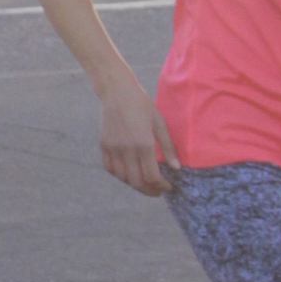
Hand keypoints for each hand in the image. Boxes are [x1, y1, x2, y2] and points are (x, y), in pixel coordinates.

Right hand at [97, 72, 178, 197]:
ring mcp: (113, 148)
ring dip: (135, 184)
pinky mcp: (104, 145)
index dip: (161, 186)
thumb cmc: (142, 104)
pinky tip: (129, 173)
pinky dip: (120, 175)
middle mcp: (126, 149)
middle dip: (149, 190)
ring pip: (123, 178)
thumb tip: (176, 167)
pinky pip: (110, 168)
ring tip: (145, 182)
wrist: (117, 91)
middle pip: (136, 182)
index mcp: (143, 144)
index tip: (168, 187)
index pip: (152, 176)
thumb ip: (168, 147)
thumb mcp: (159, 123)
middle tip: (158, 190)